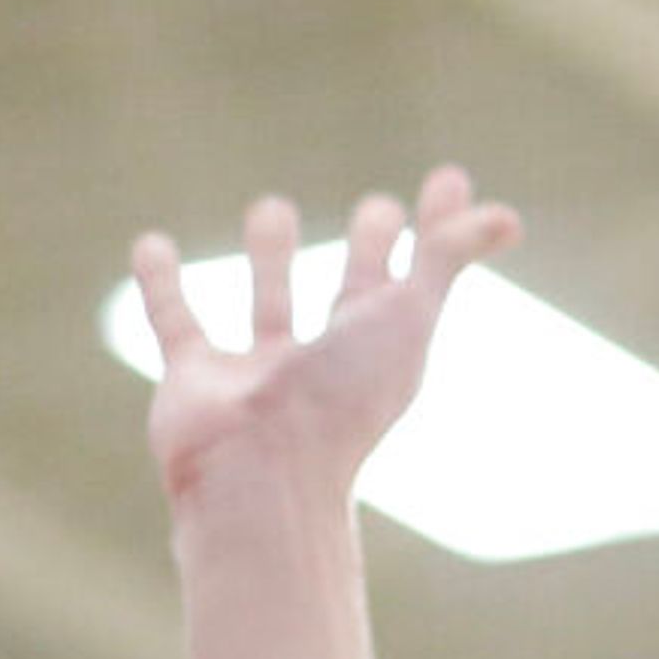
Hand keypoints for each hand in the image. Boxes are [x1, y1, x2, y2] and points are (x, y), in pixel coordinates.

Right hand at [130, 165, 517, 513]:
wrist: (259, 478)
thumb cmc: (339, 400)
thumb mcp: (405, 317)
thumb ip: (447, 257)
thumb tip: (508, 215)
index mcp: (379, 352)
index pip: (414, 278)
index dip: (434, 232)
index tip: (448, 180)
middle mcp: (326, 364)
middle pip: (355, 298)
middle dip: (368, 253)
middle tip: (380, 209)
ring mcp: (259, 373)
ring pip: (270, 304)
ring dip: (271, 261)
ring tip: (272, 208)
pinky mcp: (193, 379)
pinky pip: (174, 320)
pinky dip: (160, 284)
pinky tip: (150, 243)